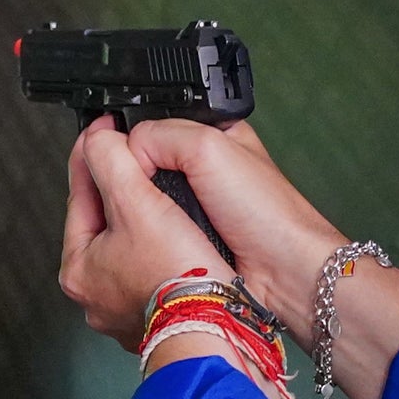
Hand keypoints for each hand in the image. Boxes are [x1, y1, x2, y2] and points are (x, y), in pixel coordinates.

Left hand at [60, 118, 226, 344]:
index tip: (106, 127)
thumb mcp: (135, 203)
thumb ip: (111, 162)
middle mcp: (94, 295)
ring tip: (164, 197)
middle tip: (138, 161)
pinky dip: (164, 252)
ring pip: (130, 248)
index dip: (95, 154)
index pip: (79, 195)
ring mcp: (124, 310)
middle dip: (121, 191)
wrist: (216, 329)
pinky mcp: (156, 318)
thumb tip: (97, 138)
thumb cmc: (175, 276)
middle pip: (104, 223)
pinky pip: (154, 271)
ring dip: (146, 222)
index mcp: (77, 268)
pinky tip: (182, 239)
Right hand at [128, 116, 398, 398]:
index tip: (113, 152)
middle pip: (145, 163)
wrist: (285, 273)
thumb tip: (121, 149)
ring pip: (146, 199)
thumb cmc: (266, 212)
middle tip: (129, 187)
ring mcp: (195, 206)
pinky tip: (149, 234)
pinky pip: (155, 228)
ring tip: (138, 213)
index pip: (155, 125)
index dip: (134, 137)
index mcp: (213, 134)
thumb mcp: (209, 149)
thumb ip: (160, 135)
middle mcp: (203, 168)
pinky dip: (150, 231)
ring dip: (142, 207)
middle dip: (135, 175)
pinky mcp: (189, 238)